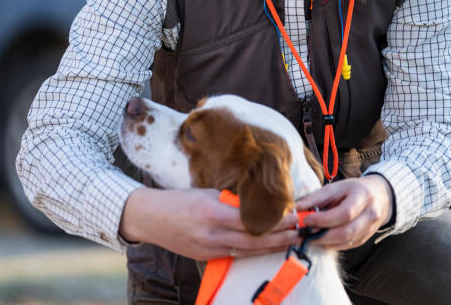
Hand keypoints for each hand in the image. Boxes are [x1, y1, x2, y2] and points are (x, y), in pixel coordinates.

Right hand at [120, 187, 298, 259]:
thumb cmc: (179, 200)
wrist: (150, 218)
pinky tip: (266, 247)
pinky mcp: (206, 257)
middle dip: (280, 236)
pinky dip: (252, 250)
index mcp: (213, 213)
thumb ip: (232, 201)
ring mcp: (209, 249)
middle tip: (300, 231)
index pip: (253, 219)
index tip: (293, 216)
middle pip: (254, 239)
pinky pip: (235, 255)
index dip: (276, 220)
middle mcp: (212, 234)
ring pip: (247, 250)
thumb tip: (258, 202)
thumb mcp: (207, 193)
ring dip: (271, 247)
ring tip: (290, 241)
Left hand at [295, 175, 393, 249]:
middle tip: (304, 234)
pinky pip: (346, 246)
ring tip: (308, 237)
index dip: (324, 219)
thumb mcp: (336, 187)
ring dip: (324, 242)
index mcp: (363, 196)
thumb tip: (296, 208)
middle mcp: (371, 214)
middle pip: (346, 232)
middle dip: (322, 236)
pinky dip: (331, 245)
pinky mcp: (365, 239)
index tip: (306, 220)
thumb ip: (316, 198)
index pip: (345, 213)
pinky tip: (320, 240)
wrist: (378, 196)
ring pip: (346, 242)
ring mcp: (370, 229)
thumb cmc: (352, 190)